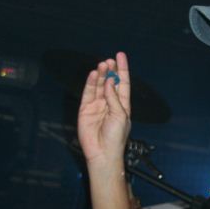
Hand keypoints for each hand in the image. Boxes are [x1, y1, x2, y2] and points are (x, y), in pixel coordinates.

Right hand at [77, 52, 131, 168]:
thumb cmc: (116, 137)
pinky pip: (88, 93)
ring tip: (102, 65)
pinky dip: (91, 83)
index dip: (122, 69)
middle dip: (110, 70)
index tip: (120, 56)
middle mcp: (110, 103)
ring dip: (101, 75)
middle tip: (110, 60)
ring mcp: (97, 105)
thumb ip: (114, 98)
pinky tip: (94, 75)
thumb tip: (110, 82)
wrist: (102, 152)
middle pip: (110, 82)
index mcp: (122, 105)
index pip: (123, 83)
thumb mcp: (120, 116)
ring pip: (99, 86)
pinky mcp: (86, 109)